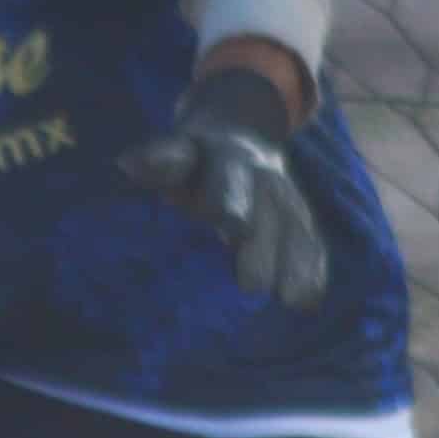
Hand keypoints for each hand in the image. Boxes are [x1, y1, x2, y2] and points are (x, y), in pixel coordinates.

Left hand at [122, 72, 327, 309]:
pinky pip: (310, 244)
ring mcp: (287, 201)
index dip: (231, 201)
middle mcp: (266, 180)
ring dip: (294, 266)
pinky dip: (311, 271)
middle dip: (261, 248)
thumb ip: (160, 161)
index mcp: (231, 160)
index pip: (231, 180)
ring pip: (296, 231)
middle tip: (252, 285)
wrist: (241, 135)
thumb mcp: (177, 151)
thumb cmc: (196, 159)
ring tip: (291, 300)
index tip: (231, 225)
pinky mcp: (299, 221)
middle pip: (268, 214)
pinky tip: (306, 302)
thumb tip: (128, 164)